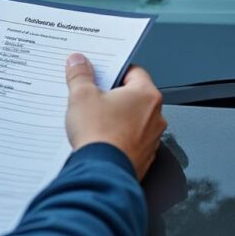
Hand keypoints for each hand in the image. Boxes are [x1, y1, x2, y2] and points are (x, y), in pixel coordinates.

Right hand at [65, 53, 165, 180]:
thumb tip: (79, 62)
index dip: (113, 70)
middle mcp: (155, 115)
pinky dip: (118, 137)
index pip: (133, 71)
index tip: (98, 73)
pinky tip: (100, 139)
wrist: (102, 173)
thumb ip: (80, 75)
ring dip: (116, 117)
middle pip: (132, 95)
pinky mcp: (144, 156)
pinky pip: (130, 139)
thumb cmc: (100, 136)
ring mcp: (151, 138)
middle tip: (91, 97)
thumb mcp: (81, 96)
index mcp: (146, 95)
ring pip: (132, 119)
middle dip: (112, 95)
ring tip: (93, 121)